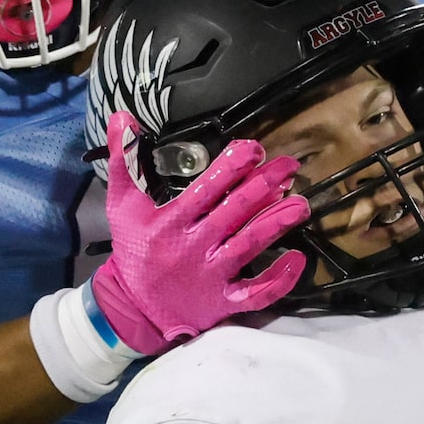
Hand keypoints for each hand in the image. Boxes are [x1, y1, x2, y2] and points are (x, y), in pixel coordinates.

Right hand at [89, 111, 308, 356]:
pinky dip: (278, 280)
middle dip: (263, 186)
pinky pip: (255, 293)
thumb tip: (122, 117)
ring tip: (301, 204)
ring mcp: (211, 275)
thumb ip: (124, 160)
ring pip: (248, 246)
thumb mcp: (122, 204)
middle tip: (289, 166)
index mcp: (172, 221)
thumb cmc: (133, 249)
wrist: (132, 306)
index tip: (254, 149)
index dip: (231, 167)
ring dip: (276, 223)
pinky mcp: (224, 301)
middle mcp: (194, 245)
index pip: (206, 189)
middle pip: (234, 212)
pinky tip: (298, 259)